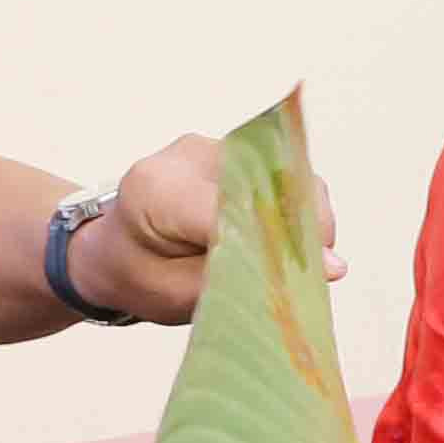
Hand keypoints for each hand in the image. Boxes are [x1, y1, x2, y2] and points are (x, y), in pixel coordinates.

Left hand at [79, 137, 342, 322]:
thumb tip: (334, 267)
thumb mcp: (176, 296)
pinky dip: (296, 210)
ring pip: (291, 175)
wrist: (109, 245)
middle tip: (312, 275)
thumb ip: (244, 280)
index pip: (232, 210)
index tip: (327, 270)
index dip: (281, 240)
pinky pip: (286, 175)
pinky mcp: (237, 150)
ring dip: (307, 220)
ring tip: (294, 261)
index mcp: (157, 190)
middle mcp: (188, 155)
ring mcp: (214, 146)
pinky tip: (284, 241)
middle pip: (274, 184)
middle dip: (306, 231)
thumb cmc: (139, 276)